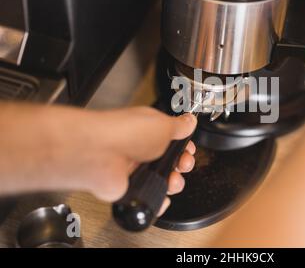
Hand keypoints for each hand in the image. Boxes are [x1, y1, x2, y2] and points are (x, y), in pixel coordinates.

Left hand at [0, 105, 196, 215]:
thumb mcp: (163, 125)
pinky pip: (147, 196)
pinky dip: (157, 200)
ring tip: (171, 182)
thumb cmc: (124, 133)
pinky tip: (161, 197)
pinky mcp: (128, 187)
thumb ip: (180, 126)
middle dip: (181, 166)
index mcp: (149, 128)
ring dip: (172, 183)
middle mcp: (141, 147)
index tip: (189, 150)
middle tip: (182, 166)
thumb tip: (190, 121)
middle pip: (169, 161)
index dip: (184, 146)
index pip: (172, 139)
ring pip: (161, 180)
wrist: (97, 154)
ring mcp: (134, 168)